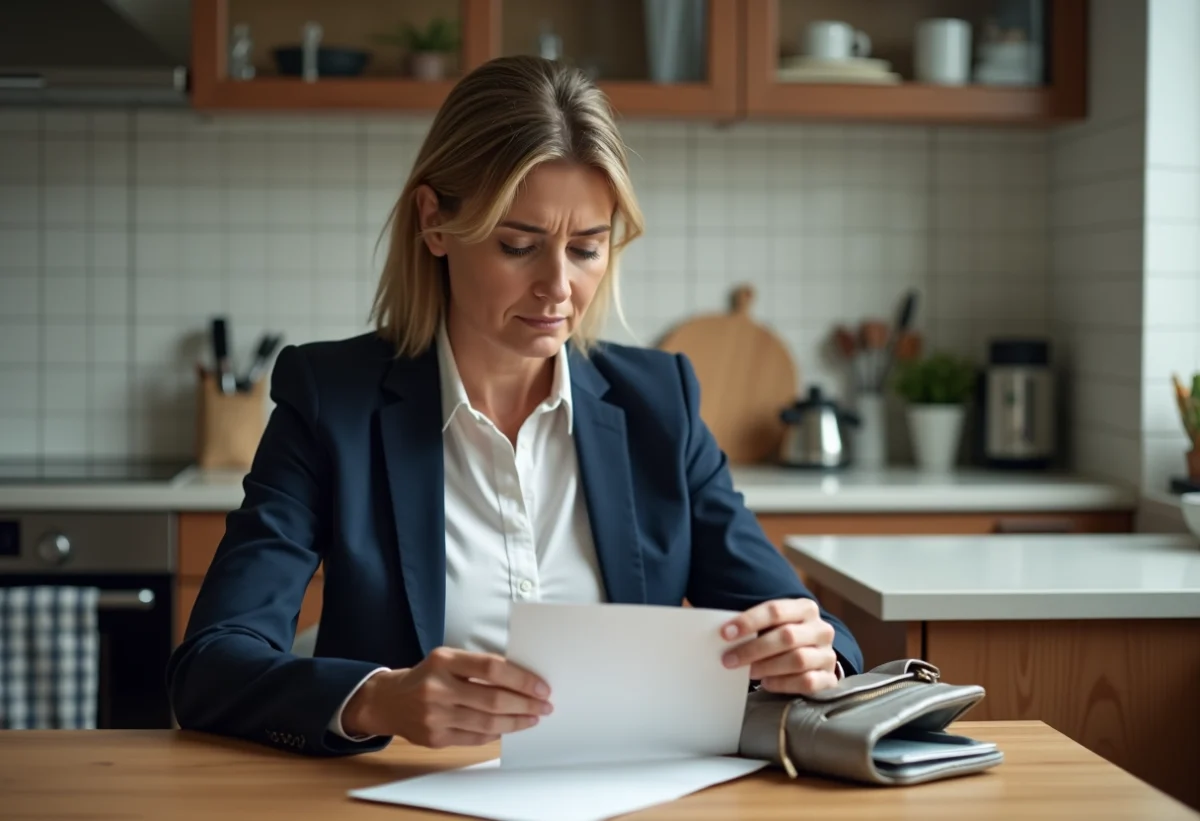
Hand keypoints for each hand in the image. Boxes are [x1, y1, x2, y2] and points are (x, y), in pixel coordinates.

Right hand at [341, 647, 552, 747]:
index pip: (492, 668)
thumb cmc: (428, 676)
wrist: (389, 700)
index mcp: (444, 661)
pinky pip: (475, 738)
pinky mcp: (434, 738)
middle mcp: (437, 687)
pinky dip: (496, 733)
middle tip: (544, 706)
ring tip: (532, 718)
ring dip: (516, 722)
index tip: (541, 687)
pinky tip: (508, 728)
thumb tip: (522, 680)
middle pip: (492, 699)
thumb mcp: (448, 659)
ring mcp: (434, 715)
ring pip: (487, 723)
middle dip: (525, 704)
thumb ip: (479, 667)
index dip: (521, 678)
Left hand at [719, 598, 838, 694]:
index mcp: (805, 609)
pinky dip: (783, 683)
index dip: (749, 621)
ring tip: (748, 672)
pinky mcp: (830, 679)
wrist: (814, 660)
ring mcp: (827, 655)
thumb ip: (756, 627)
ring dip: (767, 666)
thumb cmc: (784, 640)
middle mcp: (821, 629)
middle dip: (753, 648)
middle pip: (786, 636)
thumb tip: (725, 635)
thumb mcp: (774, 626)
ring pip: (797, 659)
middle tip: (729, 659)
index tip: (725, 633)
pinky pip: (806, 682)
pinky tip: (767, 683)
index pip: (775, 610)